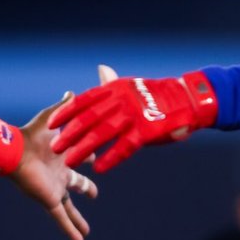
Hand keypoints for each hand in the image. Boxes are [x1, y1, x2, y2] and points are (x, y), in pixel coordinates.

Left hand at [9, 94, 98, 239]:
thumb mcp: (54, 117)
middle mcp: (59, 174)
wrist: (15, 151)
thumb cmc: (32, 133)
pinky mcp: (50, 199)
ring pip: (69, 208)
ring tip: (86, 232)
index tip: (98, 159)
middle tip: (94, 194)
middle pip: (77, 184)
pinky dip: (69, 231)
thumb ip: (64, 106)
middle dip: (86, 189)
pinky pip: (61, 219)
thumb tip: (73, 91)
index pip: (80, 159)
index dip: (90, 158)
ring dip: (78, 220)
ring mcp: (55, 189)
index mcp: (62, 156)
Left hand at [47, 64, 217, 170]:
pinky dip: (111, 157)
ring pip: (102, 133)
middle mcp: (121, 100)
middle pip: (89, 118)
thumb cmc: (158, 96)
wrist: (188, 100)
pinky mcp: (146, 131)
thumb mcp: (133, 86)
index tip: (51, 124)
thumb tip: (101, 70)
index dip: (67, 112)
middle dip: (70, 133)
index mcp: (115, 89)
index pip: (85, 100)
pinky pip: (124, 146)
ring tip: (68, 160)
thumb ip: (114, 84)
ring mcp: (133, 115)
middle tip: (54, 146)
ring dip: (84, 148)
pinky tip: (99, 169)